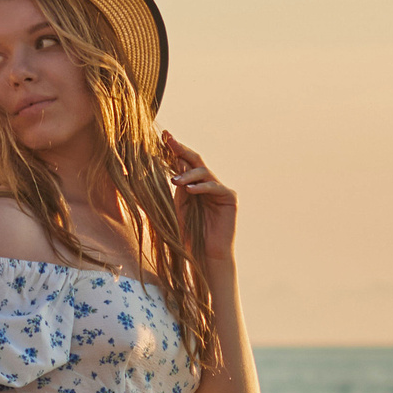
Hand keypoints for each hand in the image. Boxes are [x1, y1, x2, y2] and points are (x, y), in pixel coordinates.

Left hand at [162, 133, 235, 261]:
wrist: (204, 255)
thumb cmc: (189, 235)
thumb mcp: (177, 209)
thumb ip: (176, 189)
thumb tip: (172, 166)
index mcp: (193, 184)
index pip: (183, 163)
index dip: (174, 149)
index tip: (163, 136)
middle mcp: (207, 183)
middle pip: (195, 161)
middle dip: (181, 149)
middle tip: (169, 140)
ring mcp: (219, 189)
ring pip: (203, 172)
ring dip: (188, 174)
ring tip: (174, 181)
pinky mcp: (229, 198)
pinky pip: (215, 187)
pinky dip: (202, 187)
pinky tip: (190, 190)